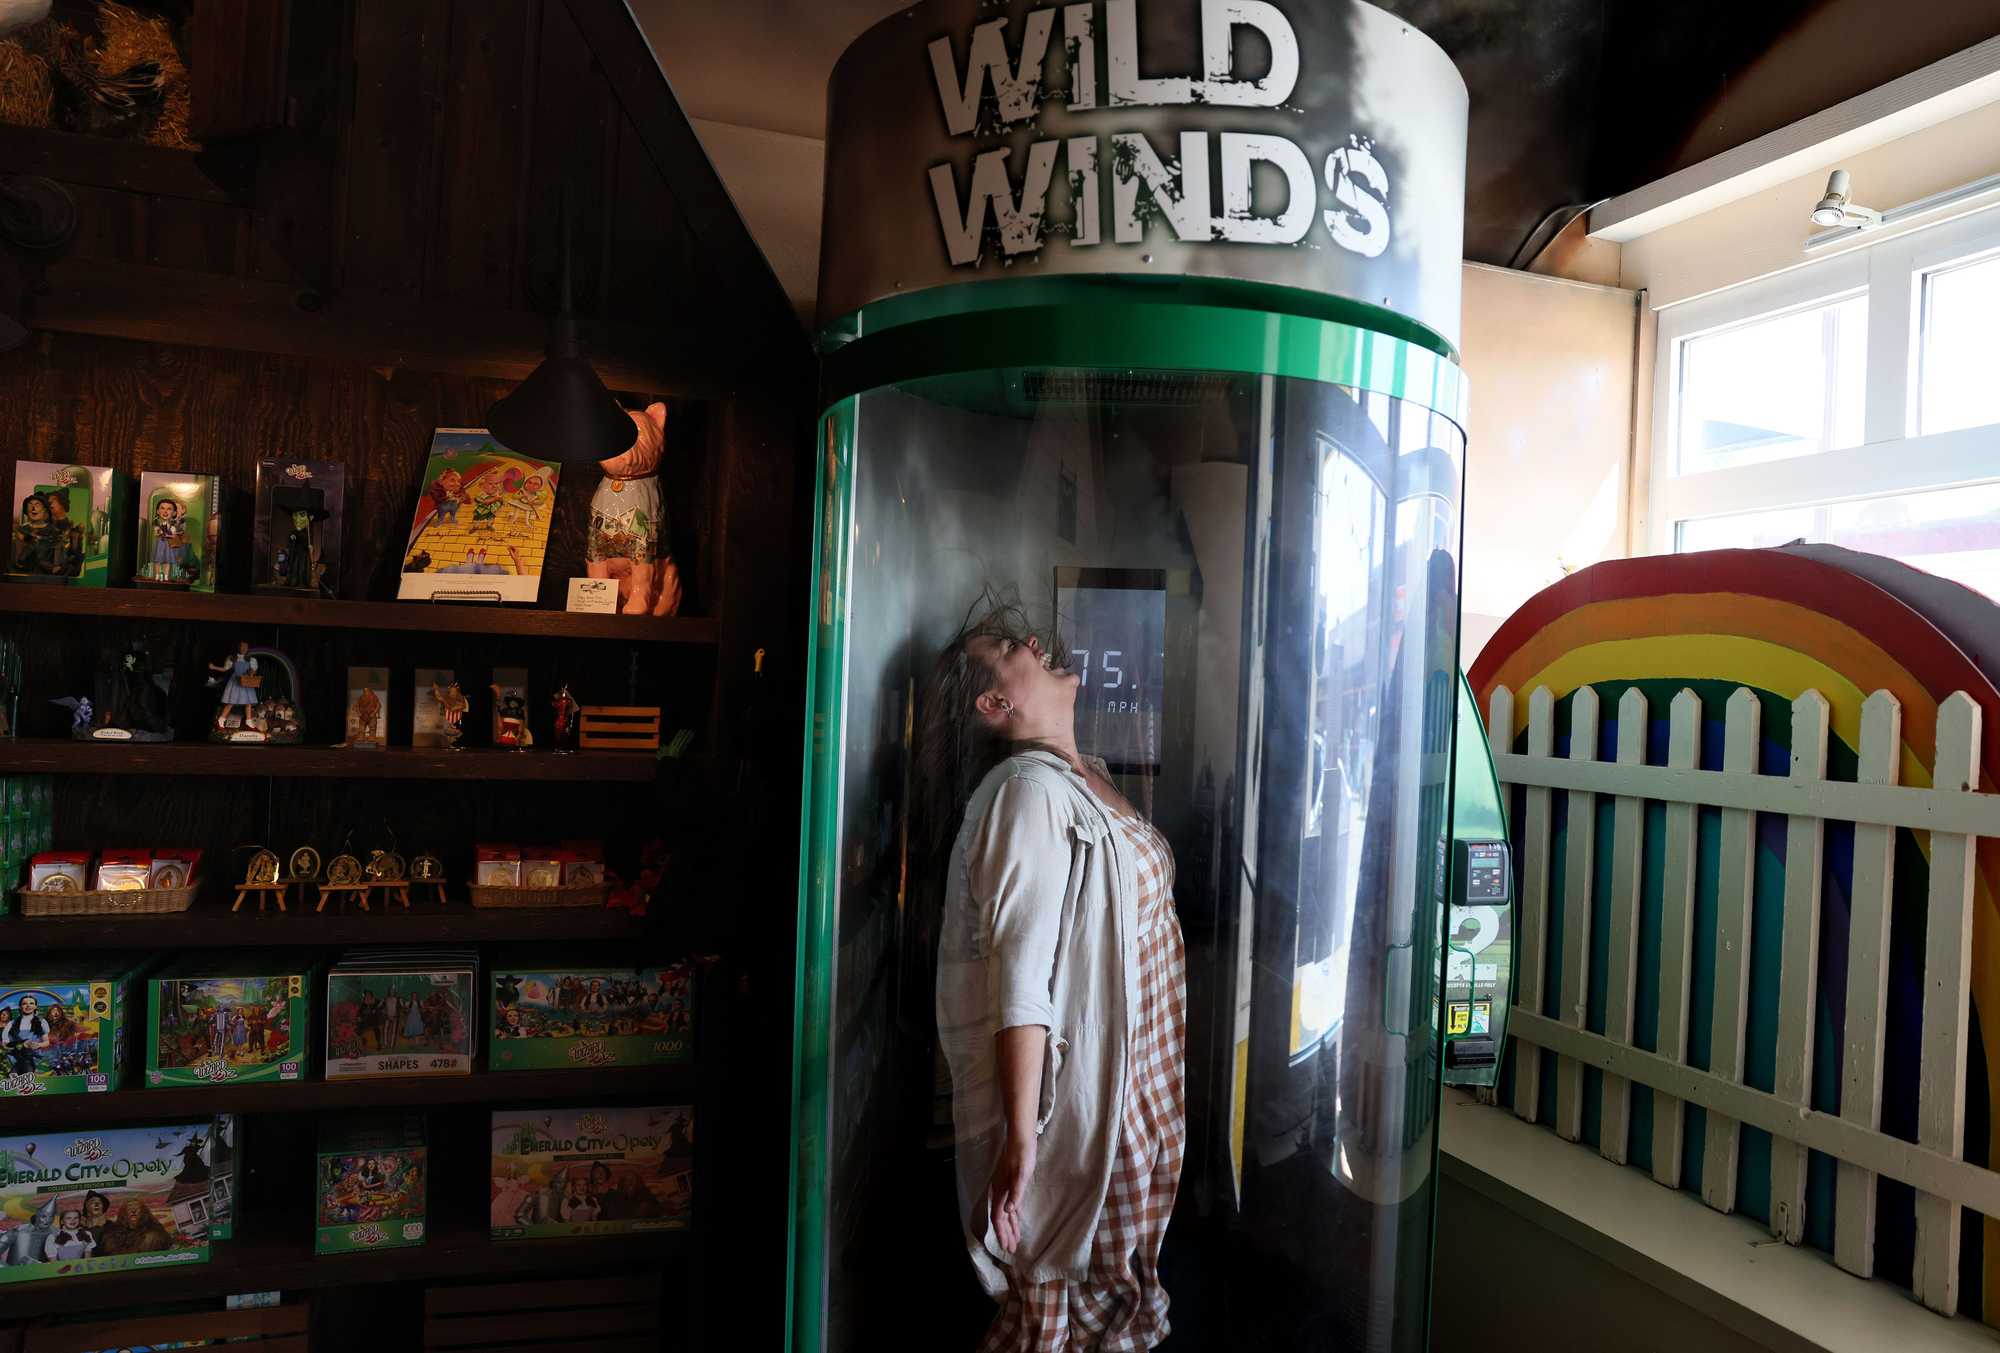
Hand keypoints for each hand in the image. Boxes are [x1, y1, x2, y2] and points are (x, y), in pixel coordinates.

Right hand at [988, 1132, 1037, 1253]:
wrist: (1021, 1138)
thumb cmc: (1022, 1155)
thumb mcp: (1021, 1174)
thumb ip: (1015, 1193)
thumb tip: (1008, 1211)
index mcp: (1001, 1191)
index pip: (998, 1217)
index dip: (1002, 1233)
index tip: (1006, 1246)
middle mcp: (999, 1191)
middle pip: (1000, 1218)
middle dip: (1005, 1234)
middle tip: (1011, 1249)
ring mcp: (1004, 1188)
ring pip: (1005, 1212)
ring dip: (1009, 1227)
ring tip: (1015, 1240)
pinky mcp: (1010, 1183)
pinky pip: (1009, 1205)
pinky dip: (1012, 1216)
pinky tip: (1015, 1219)